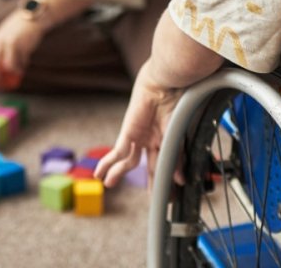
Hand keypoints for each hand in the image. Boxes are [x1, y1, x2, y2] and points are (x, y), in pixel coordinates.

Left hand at [0, 10, 44, 88]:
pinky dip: (21, 68)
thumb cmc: (16, 30)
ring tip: (15, 77)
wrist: (30, 17)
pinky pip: (20, 61)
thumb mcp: (2, 37)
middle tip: (0, 87)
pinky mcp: (20, 44)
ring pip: (6, 66)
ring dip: (10, 75)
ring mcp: (8, 44)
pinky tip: (23, 68)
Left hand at [94, 62, 184, 187]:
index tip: (173, 194)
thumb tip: (180, 180)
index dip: (170, 179)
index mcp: (169, 137)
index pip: (168, 163)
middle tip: (153, 197)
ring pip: (128, 161)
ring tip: (109, 184)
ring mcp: (140, 136)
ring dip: (118, 173)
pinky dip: (108, 164)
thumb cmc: (178, 101)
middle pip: (150, 165)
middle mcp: (154, 138)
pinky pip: (117, 153)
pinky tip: (100, 175)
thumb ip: (177, 157)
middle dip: (150, 181)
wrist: (166, 83)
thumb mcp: (179, 134)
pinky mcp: (128, 133)